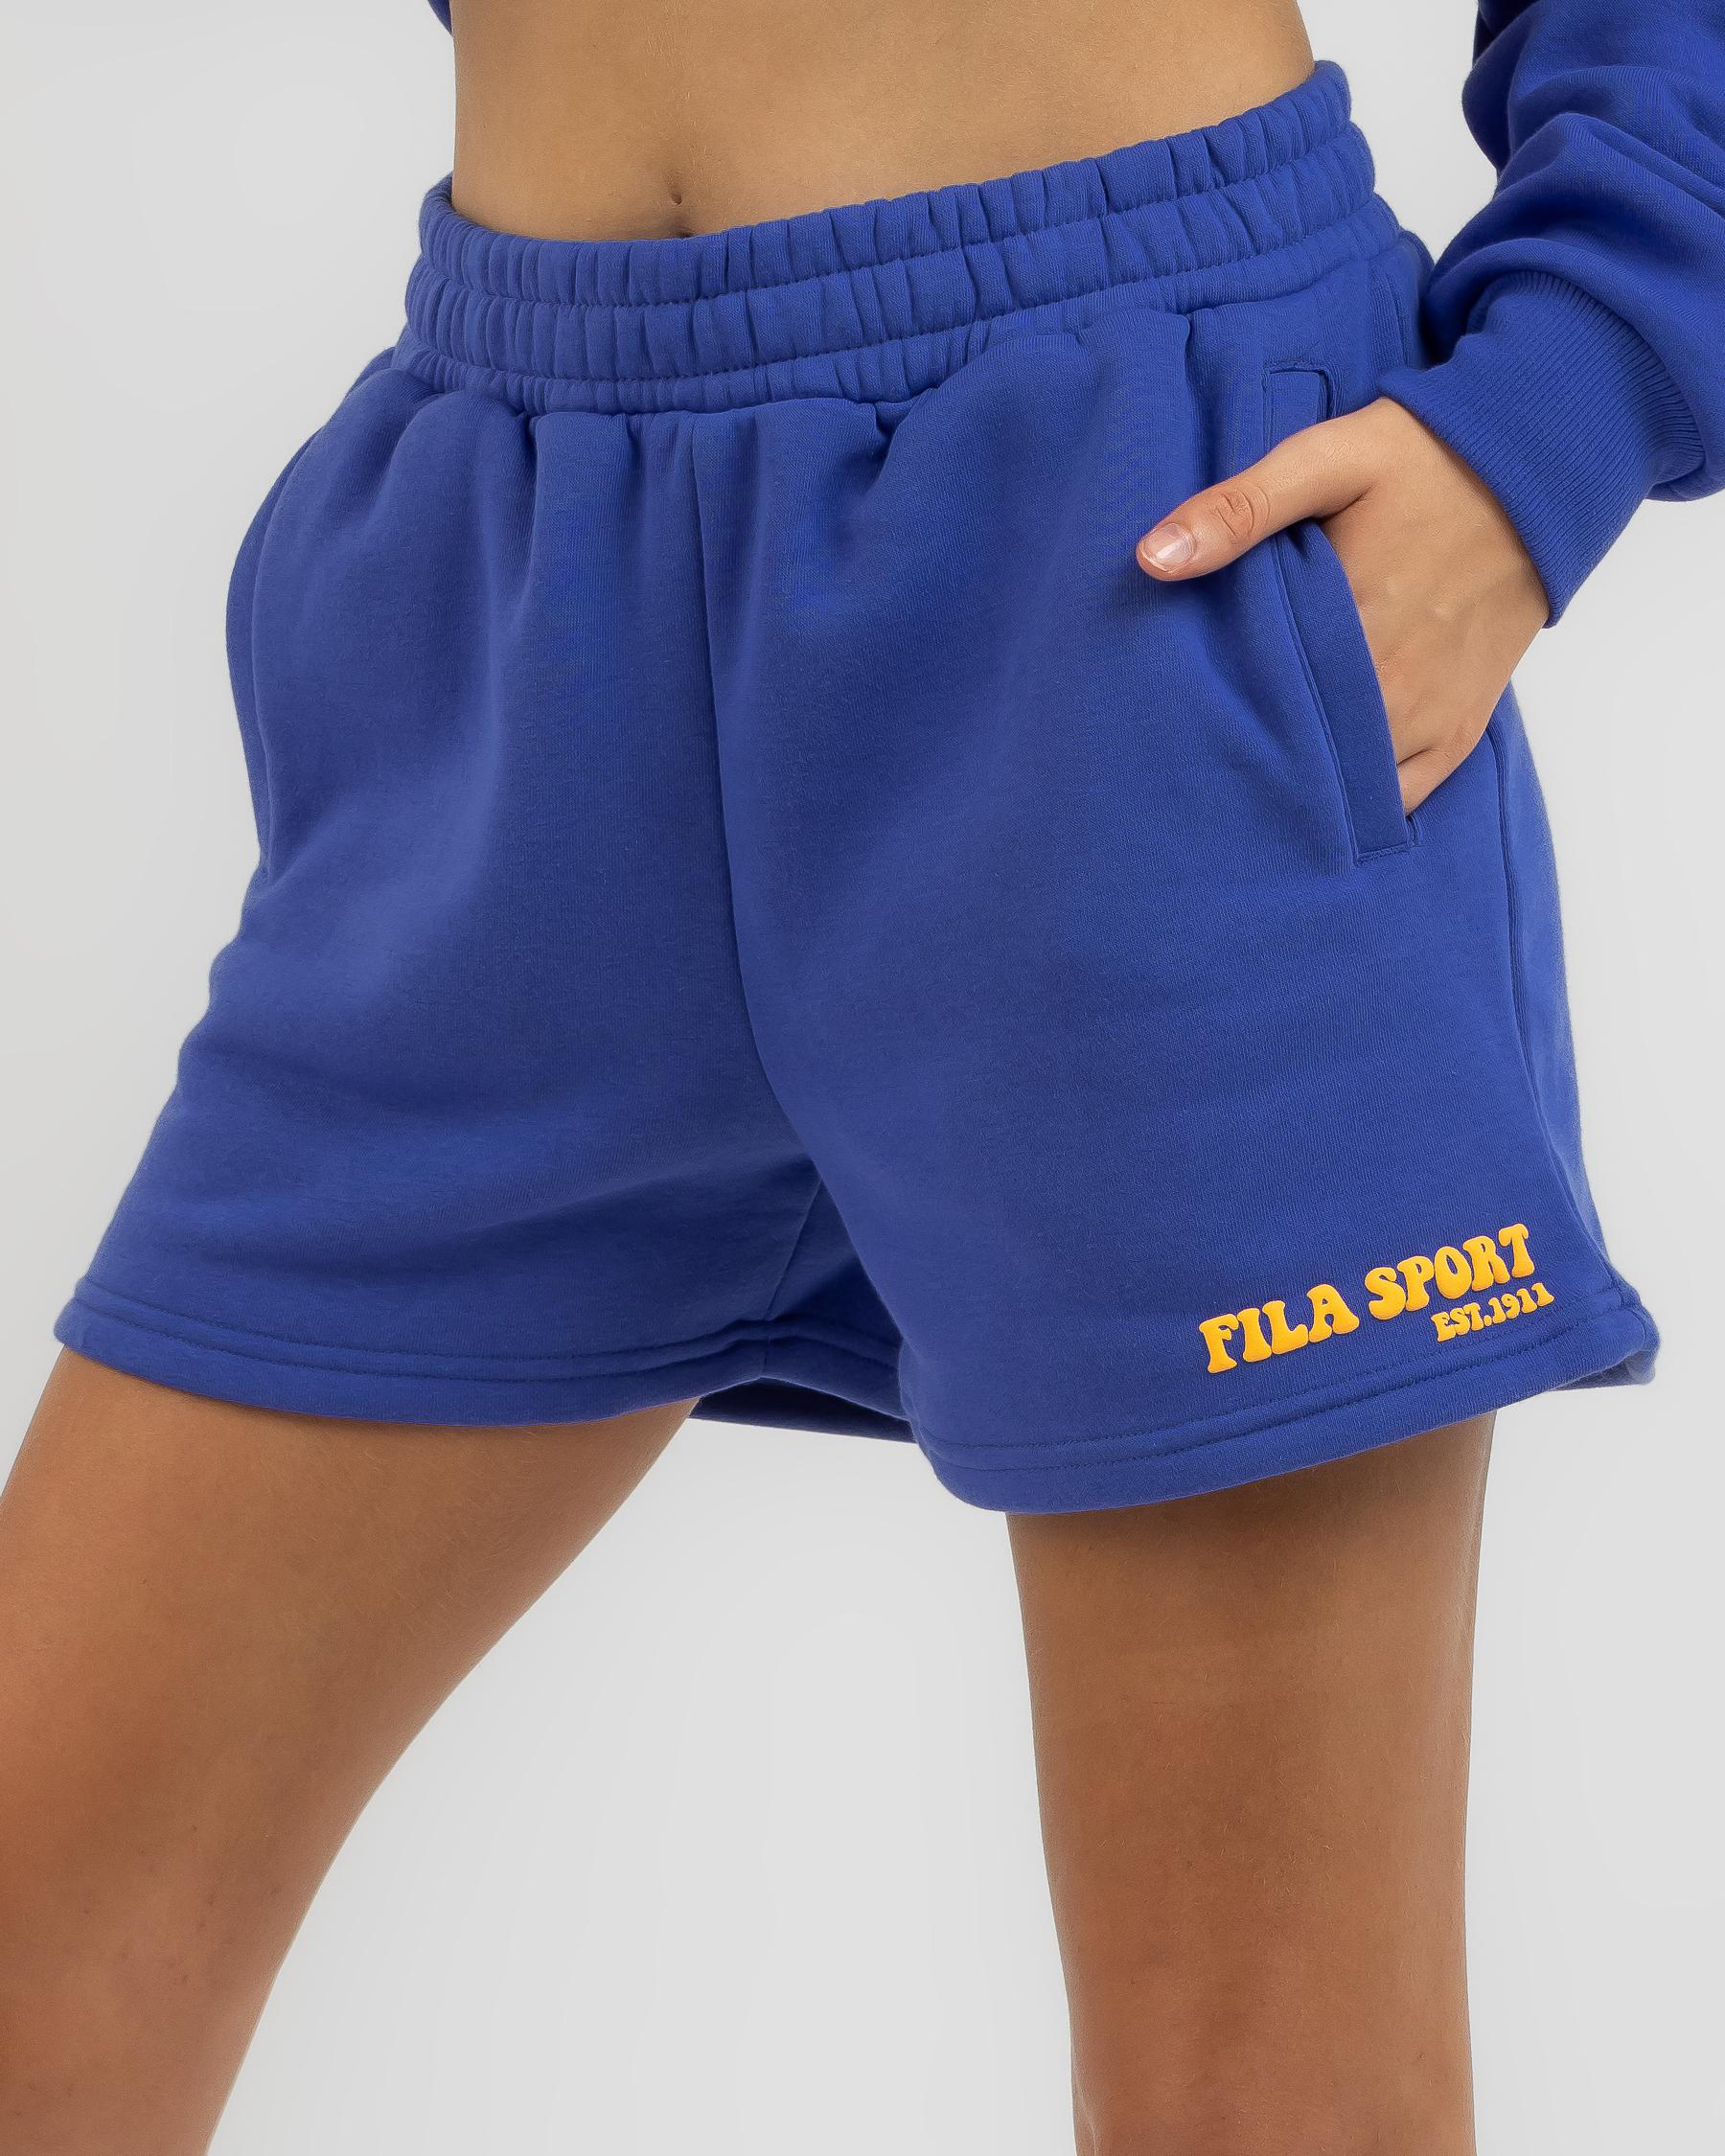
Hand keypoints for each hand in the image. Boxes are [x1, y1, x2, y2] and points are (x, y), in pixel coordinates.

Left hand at [1135, 398, 1547, 811]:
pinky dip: (1363, 802)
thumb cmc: (1424, 459)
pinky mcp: (1461, 727)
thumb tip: (1152, 558)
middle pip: (1300, 760)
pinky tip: (1322, 793)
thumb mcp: (1325, 459)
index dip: (1209, 727)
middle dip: (1249, 764)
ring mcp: (1431, 715)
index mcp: (1349, 627)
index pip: (1256, 711)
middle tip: (1199, 763)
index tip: (1171, 730)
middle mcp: (1394, 687)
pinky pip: (1405, 797)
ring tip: (1252, 779)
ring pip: (1350, 789)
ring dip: (1303, 790)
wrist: (1537, 468)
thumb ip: (1240, 509)